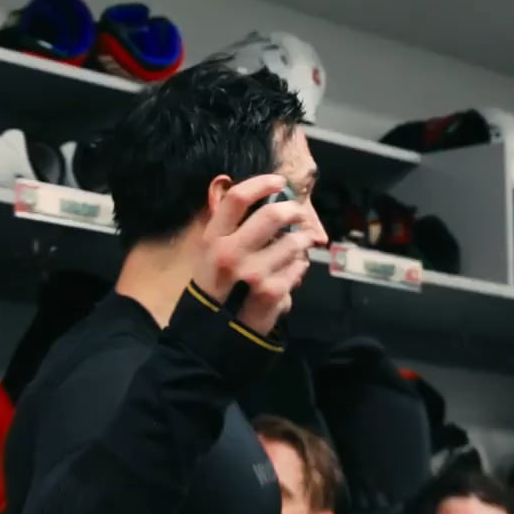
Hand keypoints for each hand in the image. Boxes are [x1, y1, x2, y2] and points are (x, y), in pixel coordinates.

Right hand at [191, 174, 314, 335]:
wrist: (211, 332)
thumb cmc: (214, 285)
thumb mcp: (210, 253)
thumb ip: (232, 228)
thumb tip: (269, 202)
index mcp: (213, 239)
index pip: (237, 199)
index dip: (262, 183)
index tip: (279, 181)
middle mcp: (230, 253)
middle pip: (272, 215)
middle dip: (294, 210)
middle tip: (299, 213)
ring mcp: (253, 274)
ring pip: (293, 242)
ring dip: (302, 240)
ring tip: (300, 244)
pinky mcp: (272, 293)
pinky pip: (299, 268)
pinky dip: (301, 266)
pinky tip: (294, 269)